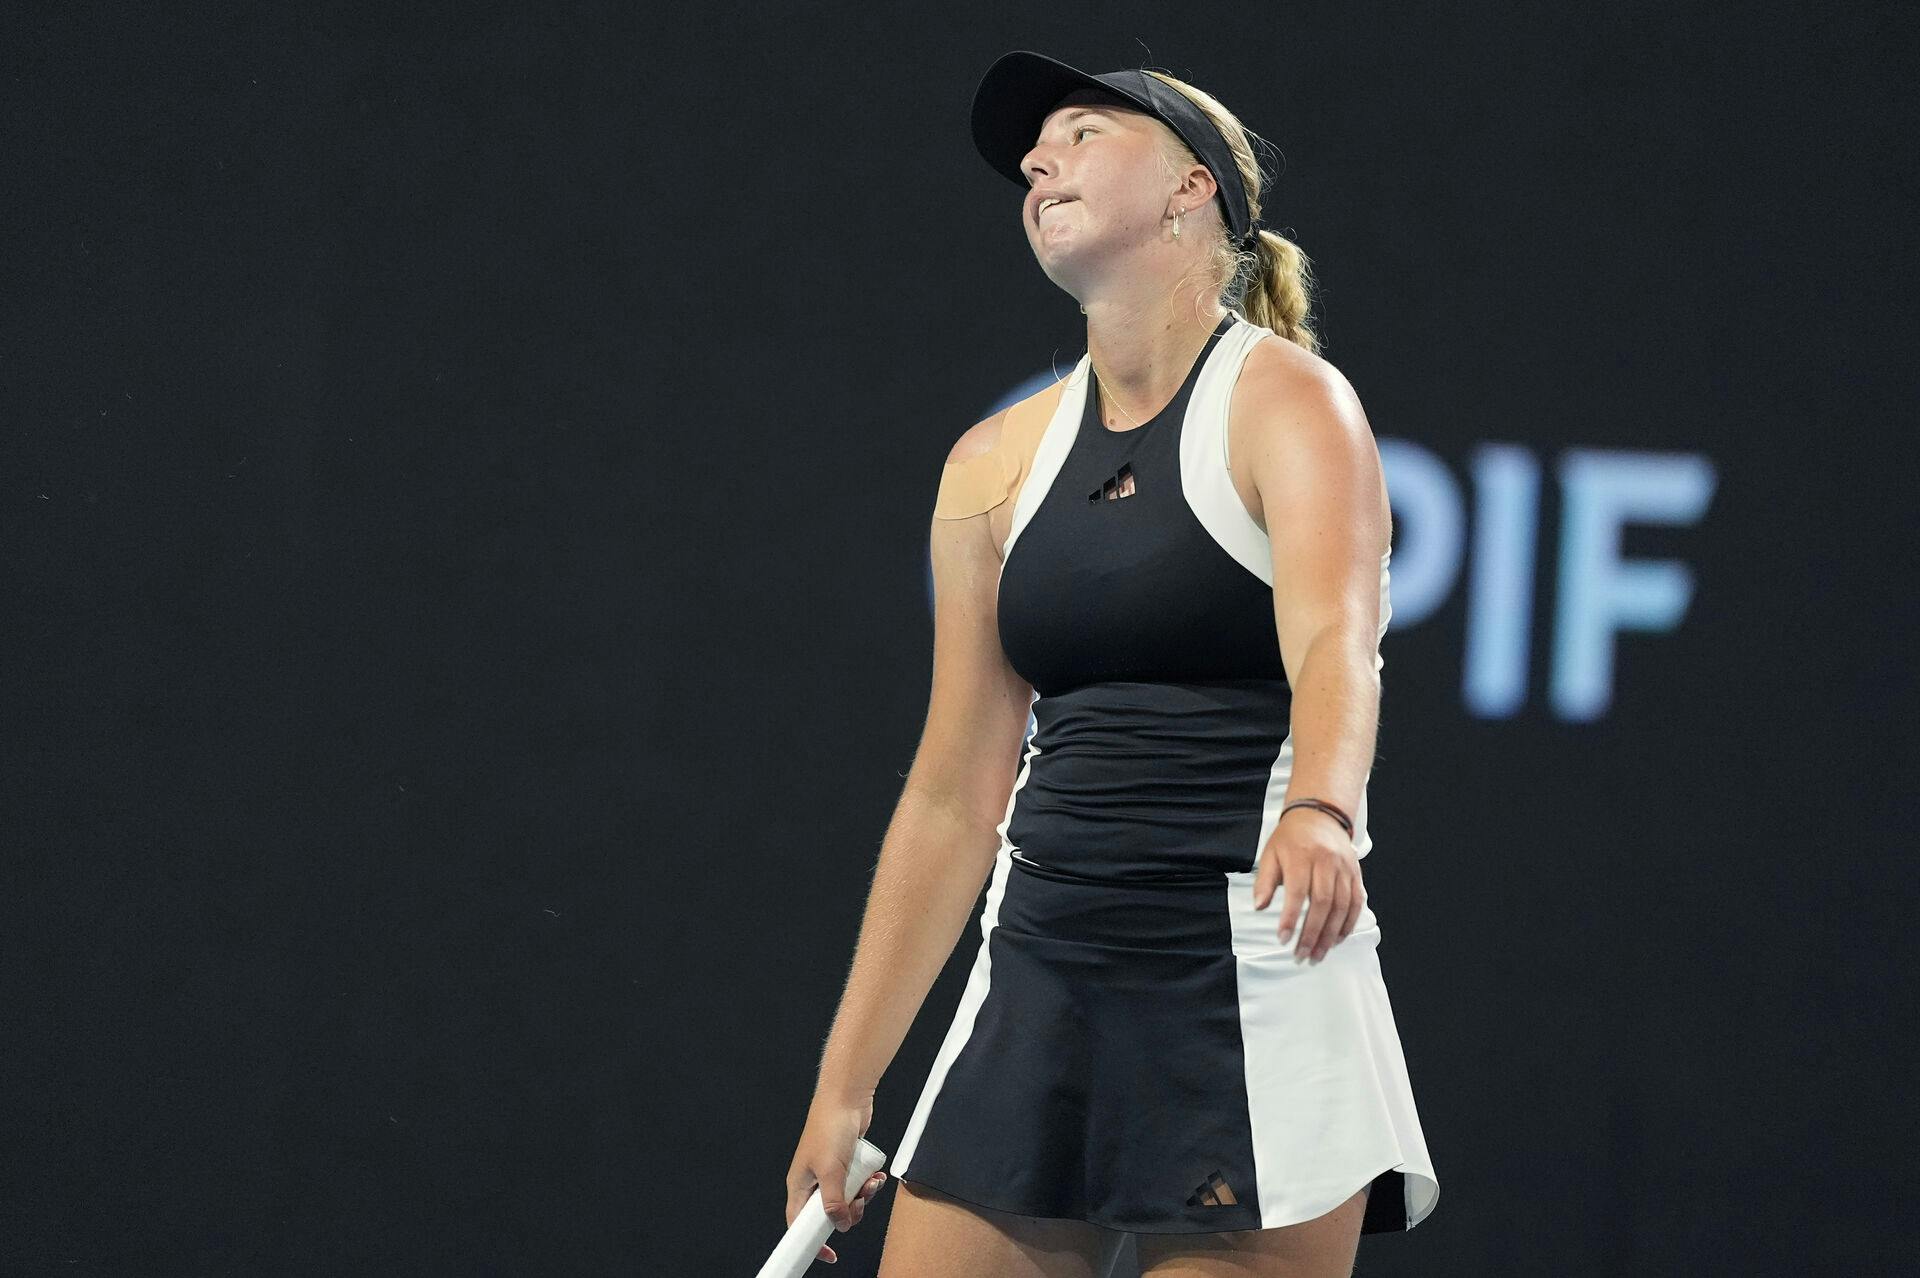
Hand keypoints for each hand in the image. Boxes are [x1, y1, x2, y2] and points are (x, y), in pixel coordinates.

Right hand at [785, 1090, 888, 1264]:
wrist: (846, 1097)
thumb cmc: (829, 1126)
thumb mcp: (831, 1170)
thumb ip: (834, 1201)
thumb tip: (840, 1224)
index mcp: (799, 1185)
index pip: (798, 1223)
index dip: (811, 1240)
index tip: (828, 1253)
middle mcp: (813, 1181)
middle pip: (829, 1214)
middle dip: (848, 1213)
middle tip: (858, 1205)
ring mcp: (831, 1172)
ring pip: (847, 1200)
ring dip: (862, 1196)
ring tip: (869, 1183)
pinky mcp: (847, 1164)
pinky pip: (857, 1184)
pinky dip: (868, 1183)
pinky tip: (875, 1176)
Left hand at [1252, 807, 1364, 961]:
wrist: (1319, 815)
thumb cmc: (1290, 838)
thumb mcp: (1270, 853)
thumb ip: (1264, 881)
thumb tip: (1259, 907)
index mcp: (1301, 855)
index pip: (1297, 892)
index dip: (1290, 918)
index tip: (1283, 939)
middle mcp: (1326, 862)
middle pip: (1322, 903)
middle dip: (1312, 933)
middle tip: (1302, 955)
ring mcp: (1344, 868)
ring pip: (1341, 906)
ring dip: (1330, 934)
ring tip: (1319, 954)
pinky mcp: (1356, 874)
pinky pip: (1356, 902)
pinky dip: (1348, 923)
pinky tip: (1337, 939)